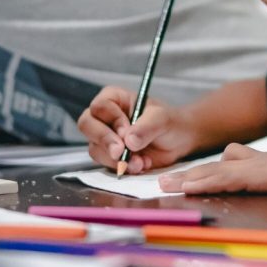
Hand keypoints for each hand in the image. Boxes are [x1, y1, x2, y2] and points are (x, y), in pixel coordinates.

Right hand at [77, 86, 197, 173]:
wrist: (179, 142)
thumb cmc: (170, 122)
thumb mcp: (162, 119)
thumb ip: (147, 126)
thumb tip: (129, 141)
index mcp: (114, 98)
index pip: (100, 106)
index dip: (112, 120)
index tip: (127, 132)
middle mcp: (105, 116)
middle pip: (87, 125)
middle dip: (105, 141)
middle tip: (122, 153)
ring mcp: (105, 137)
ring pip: (95, 148)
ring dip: (117, 159)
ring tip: (141, 161)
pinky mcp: (109, 156)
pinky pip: (105, 163)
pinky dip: (122, 168)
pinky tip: (141, 165)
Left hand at [158, 139, 266, 193]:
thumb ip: (263, 166)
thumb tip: (244, 161)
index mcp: (254, 164)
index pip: (223, 165)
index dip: (201, 173)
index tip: (182, 179)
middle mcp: (248, 163)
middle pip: (210, 168)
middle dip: (185, 177)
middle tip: (162, 182)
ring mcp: (251, 168)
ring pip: (211, 172)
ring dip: (186, 179)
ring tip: (164, 185)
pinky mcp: (255, 174)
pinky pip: (224, 178)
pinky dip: (203, 181)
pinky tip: (187, 186)